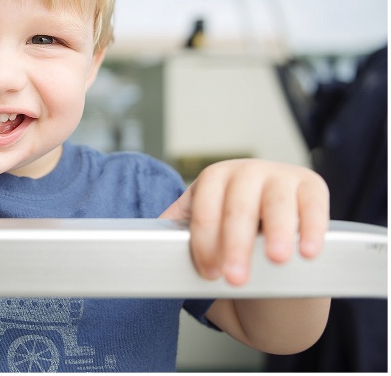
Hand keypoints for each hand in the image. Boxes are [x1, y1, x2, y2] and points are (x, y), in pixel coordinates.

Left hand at [160, 159, 329, 285]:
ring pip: (276, 205)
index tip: (208, 272)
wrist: (272, 219)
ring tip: (276, 259)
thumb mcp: (202, 220)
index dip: (204, 242)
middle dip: (235, 245)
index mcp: (213, 178)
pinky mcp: (311, 186)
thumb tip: (138, 251)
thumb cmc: (229, 223)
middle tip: (235, 278)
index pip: (204, 209)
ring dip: (277, 233)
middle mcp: (245, 172)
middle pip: (238, 208)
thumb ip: (177, 231)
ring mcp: (280, 176)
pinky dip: (312, 228)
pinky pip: (313, 205)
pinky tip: (308, 251)